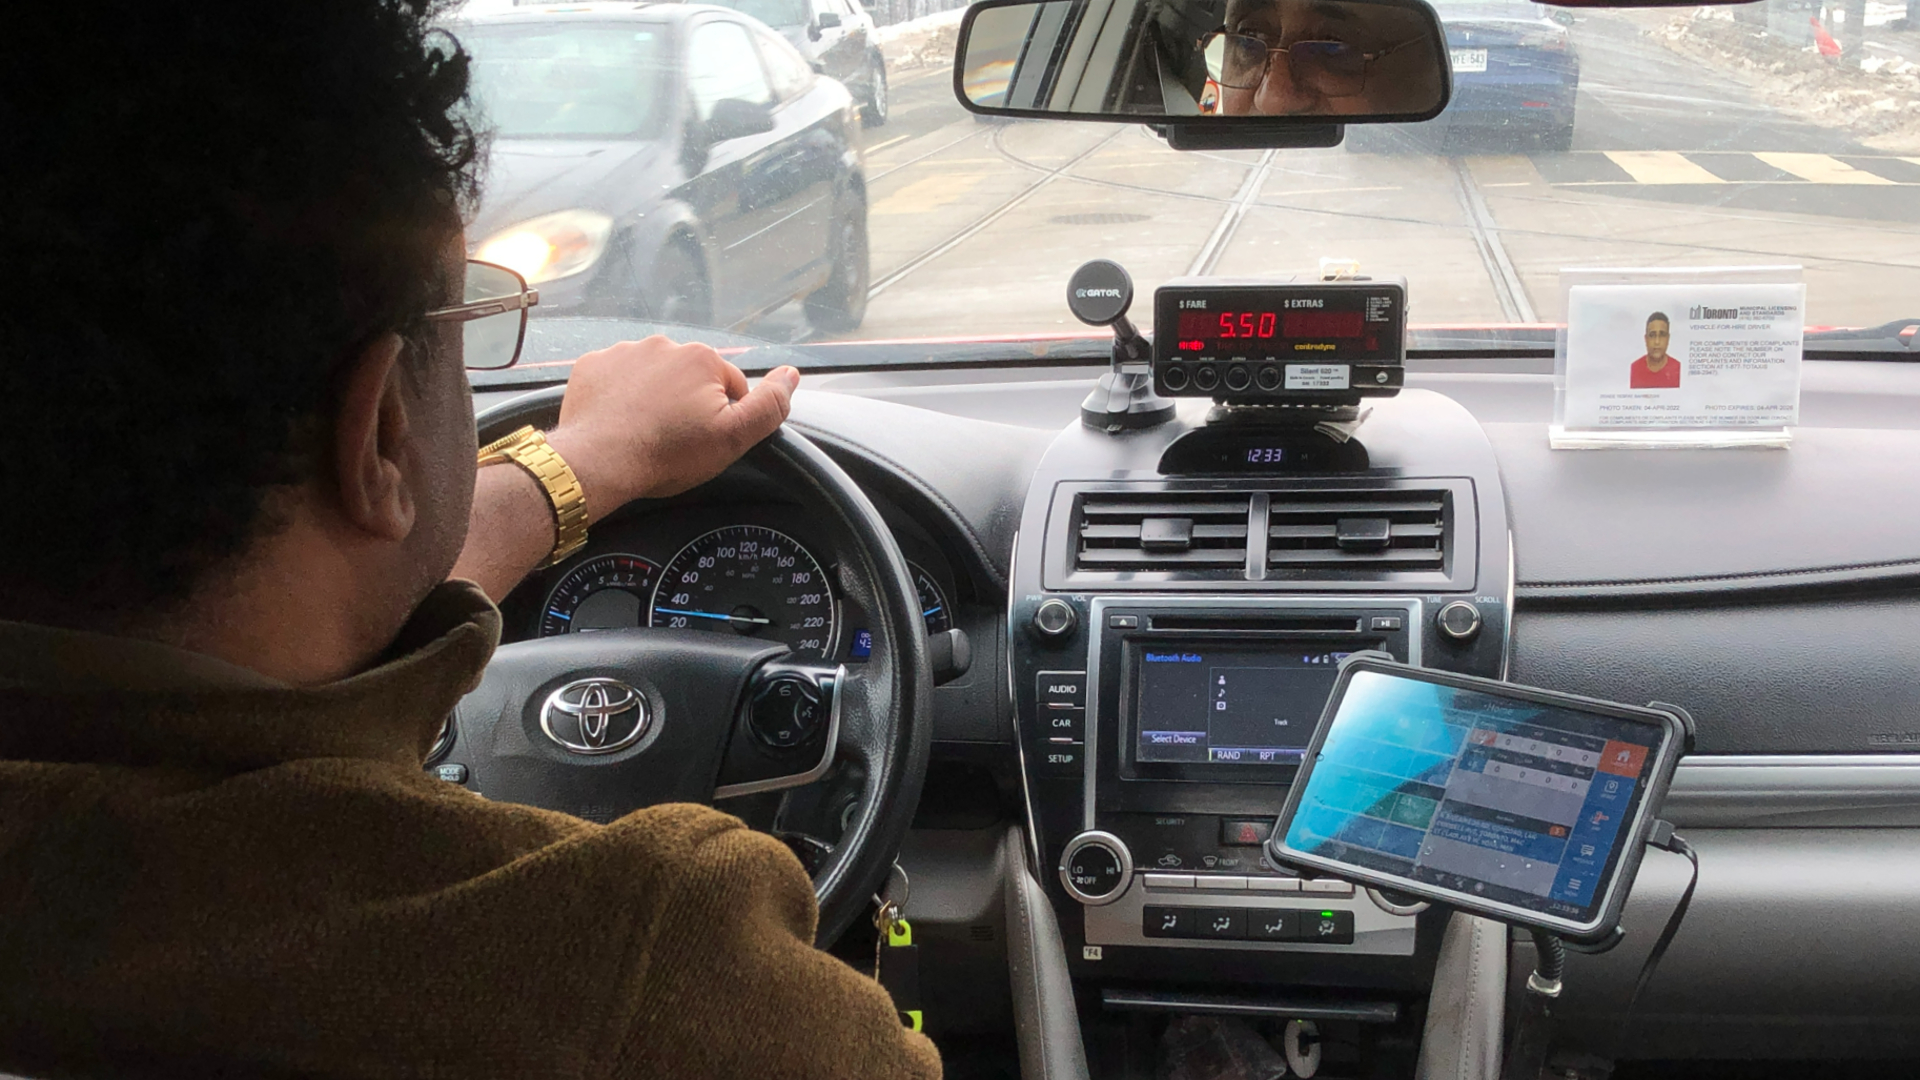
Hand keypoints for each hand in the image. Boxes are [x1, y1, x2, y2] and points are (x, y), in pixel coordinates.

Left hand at [545, 336, 799, 516]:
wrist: (597, 461)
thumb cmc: (667, 453)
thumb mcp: (733, 437)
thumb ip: (769, 405)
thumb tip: (791, 374)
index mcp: (702, 358)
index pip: (730, 387)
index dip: (723, 418)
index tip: (704, 441)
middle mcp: (663, 345)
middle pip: (690, 378)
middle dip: (687, 404)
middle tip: (675, 440)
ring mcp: (623, 352)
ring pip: (653, 376)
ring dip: (654, 398)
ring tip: (645, 432)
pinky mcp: (592, 366)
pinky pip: (616, 377)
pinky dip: (620, 396)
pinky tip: (620, 422)